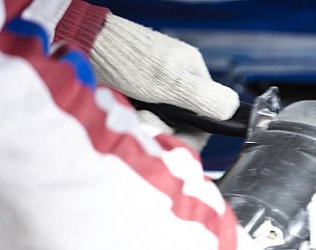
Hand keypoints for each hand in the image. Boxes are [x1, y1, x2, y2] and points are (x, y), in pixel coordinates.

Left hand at [88, 13, 238, 121]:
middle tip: (145, 123)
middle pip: (183, 123)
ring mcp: (155, 89)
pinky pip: (143, 119)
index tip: (174, 138)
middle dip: (164, 129)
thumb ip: (203, 97)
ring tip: (131, 116)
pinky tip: (124, 114)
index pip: (207, 117)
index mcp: (193, 74)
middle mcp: (177, 83)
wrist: (82, 45)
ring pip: (162, 124)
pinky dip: (133, 121)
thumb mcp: (170, 81)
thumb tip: (233, 108)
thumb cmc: (125, 57)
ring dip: (146, 126)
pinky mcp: (136, 96)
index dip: (193, 134)